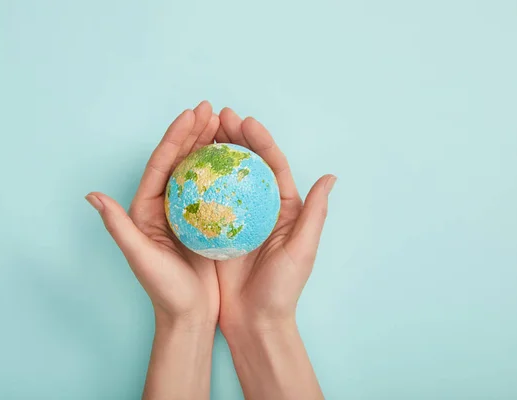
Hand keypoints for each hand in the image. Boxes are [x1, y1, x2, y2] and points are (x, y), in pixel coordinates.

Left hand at [86, 101, 219, 398]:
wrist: (188, 315)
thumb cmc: (165, 291)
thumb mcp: (140, 258)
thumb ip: (118, 226)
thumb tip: (93, 196)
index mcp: (145, 209)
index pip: (161, 164)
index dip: (175, 137)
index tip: (192, 115)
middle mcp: (163, 206)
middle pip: (178, 160)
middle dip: (193, 132)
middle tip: (210, 109)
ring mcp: (184, 211)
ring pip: (197, 170)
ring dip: (208, 145)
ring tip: (224, 123)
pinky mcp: (203, 221)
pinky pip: (213, 187)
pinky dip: (223, 169)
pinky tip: (237, 157)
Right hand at [214, 108, 334, 399]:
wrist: (255, 321)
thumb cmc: (282, 289)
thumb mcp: (302, 251)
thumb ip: (314, 213)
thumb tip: (330, 176)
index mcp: (284, 208)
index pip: (272, 165)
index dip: (260, 141)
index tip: (244, 122)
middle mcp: (260, 208)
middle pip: (247, 165)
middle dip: (234, 137)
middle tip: (218, 117)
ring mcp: (237, 217)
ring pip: (224, 177)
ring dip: (214, 153)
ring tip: (200, 130)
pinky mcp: (217, 229)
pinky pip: (206, 198)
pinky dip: (198, 179)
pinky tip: (186, 164)